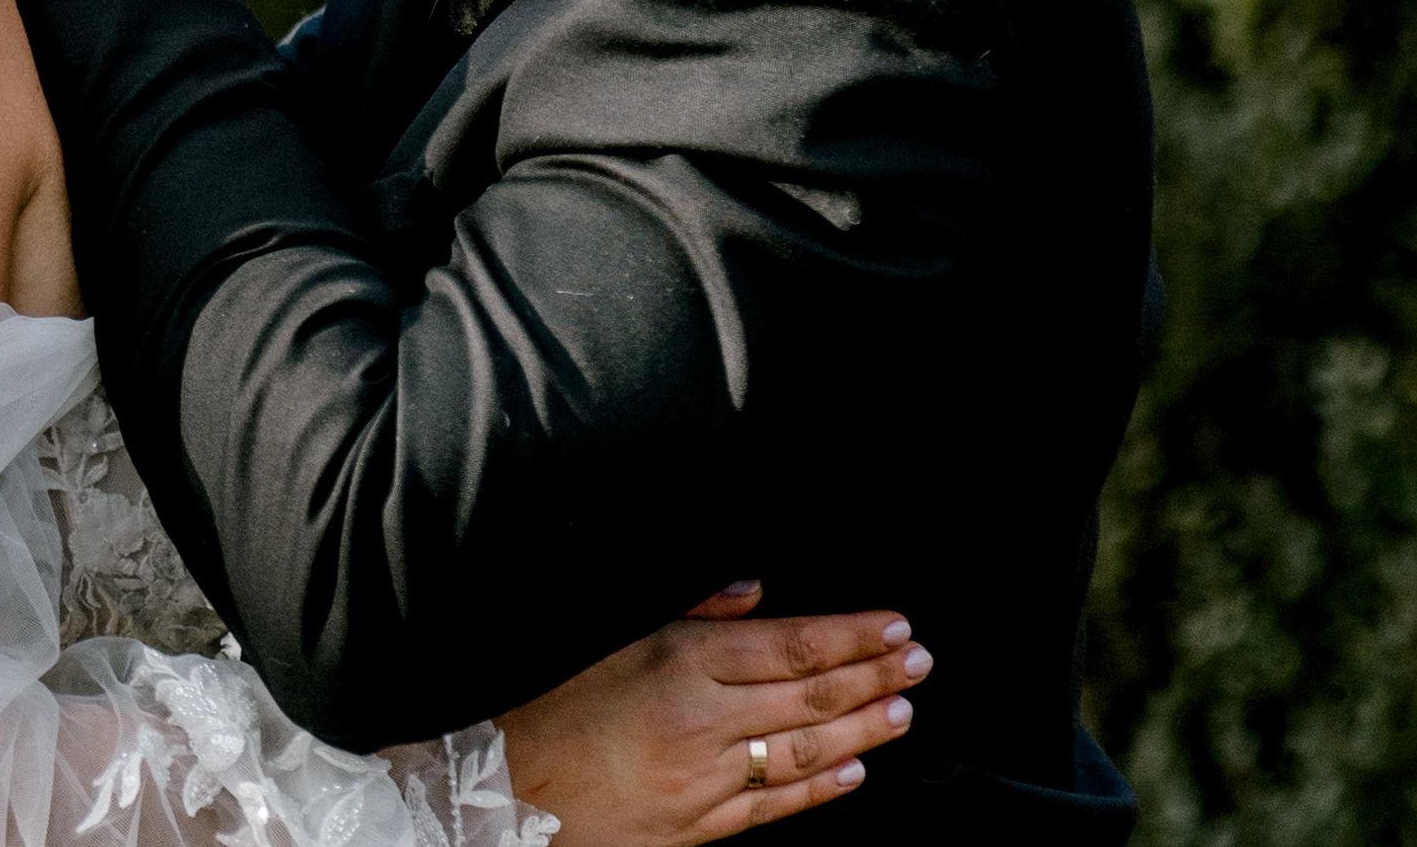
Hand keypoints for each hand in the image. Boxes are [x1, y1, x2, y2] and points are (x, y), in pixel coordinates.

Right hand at [486, 586, 927, 846]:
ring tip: (901, 713)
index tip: (895, 626)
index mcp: (681, 662)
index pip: (792, 644)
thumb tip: (755, 593)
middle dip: (874, 678)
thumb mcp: (610, 640)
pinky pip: (772, 807)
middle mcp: (702, 720)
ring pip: (802, 752)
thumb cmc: (546, 708)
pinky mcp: (696, 827)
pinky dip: (819, 790)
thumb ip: (690, 614)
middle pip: (811, 696)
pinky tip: (852, 774)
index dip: (853, 635)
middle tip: (918, 664)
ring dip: (861, 731)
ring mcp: (703, 780)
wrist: (497, 789)